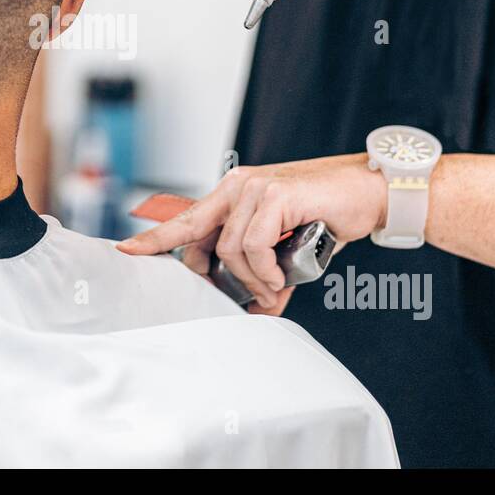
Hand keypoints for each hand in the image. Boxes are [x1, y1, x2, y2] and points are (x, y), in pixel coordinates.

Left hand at [118, 154, 384, 309]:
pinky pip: (252, 245)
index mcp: (234, 194)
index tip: (125, 249)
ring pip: (228, 249)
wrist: (368, 193)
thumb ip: (263, 269)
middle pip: (198, 239)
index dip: (154, 238)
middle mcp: (238, 186)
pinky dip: (265, 270)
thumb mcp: (286, 246)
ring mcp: (254, 188)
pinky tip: (280, 276)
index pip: (185, 219)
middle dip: (211, 276)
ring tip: (273, 287)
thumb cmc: (329, 216)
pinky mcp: (274, 195)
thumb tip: (255, 307)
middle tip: (242, 296)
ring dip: (251, 279)